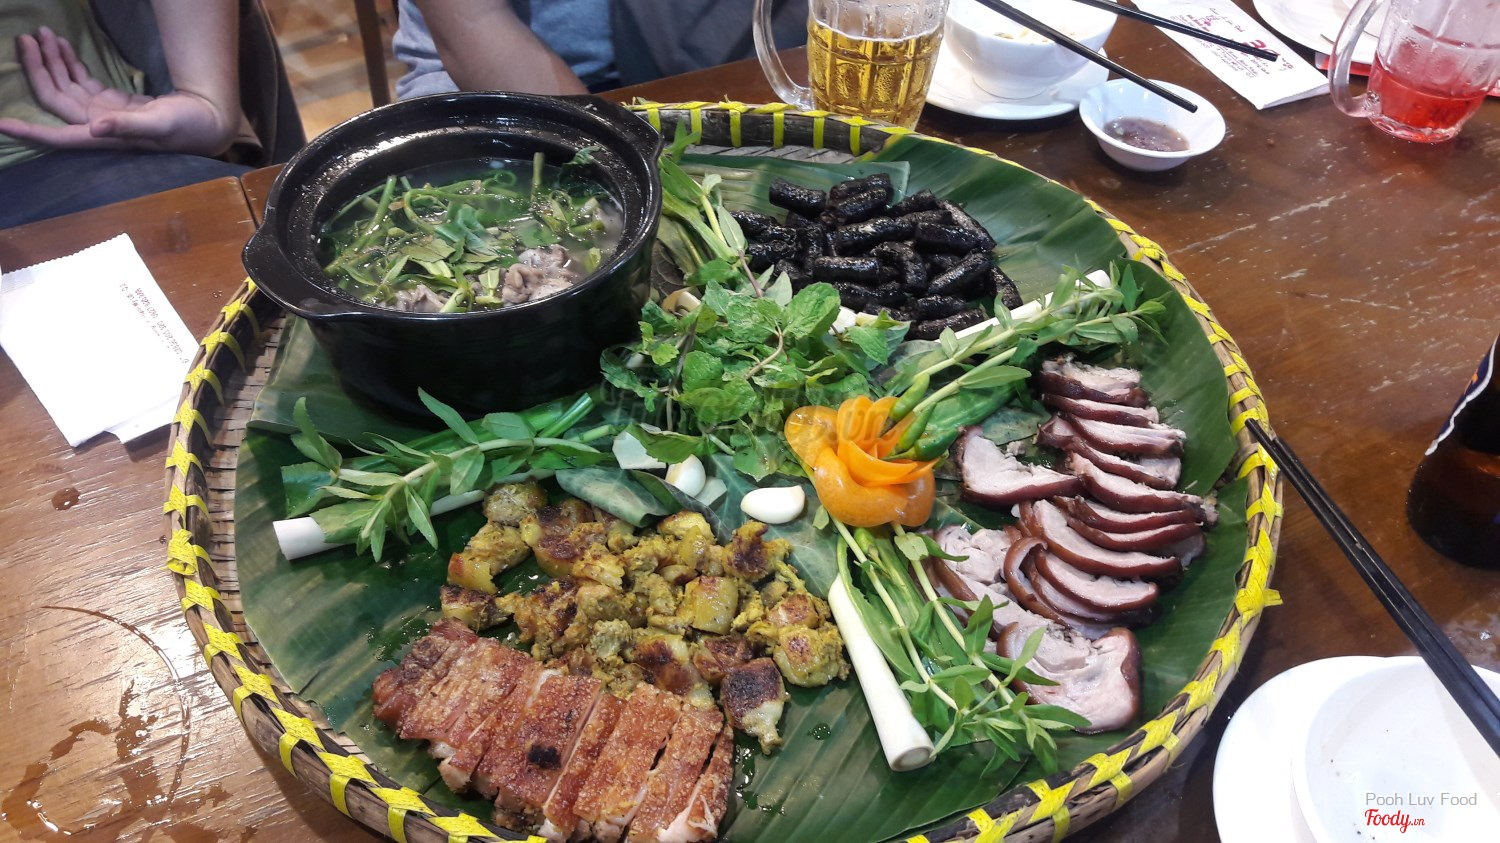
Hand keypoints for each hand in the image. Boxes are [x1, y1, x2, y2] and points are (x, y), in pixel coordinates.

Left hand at [0, 27, 236, 155]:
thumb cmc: (190, 127)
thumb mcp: (163, 124)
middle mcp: (97, 127)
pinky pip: (81, 82)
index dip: (29, 132)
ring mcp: (103, 114)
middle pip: (55, 99)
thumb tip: (95, 128)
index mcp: (105, 136)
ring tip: (40, 34)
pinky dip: (70, 64)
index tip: (0, 124)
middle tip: (27, 38)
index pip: (58, 136)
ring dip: (51, 61)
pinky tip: (61, 46)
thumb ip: (128, 125)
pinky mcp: (113, 104)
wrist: (210, 122)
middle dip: (37, 69)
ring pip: (65, 87)